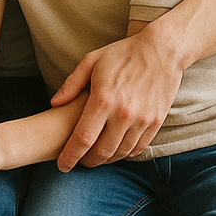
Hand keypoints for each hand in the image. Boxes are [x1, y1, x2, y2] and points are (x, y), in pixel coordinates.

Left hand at [51, 29, 180, 169]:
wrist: (161, 51)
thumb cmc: (122, 53)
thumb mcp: (91, 61)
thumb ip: (71, 84)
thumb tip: (54, 103)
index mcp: (102, 99)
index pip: (82, 138)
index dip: (70, 156)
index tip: (62, 165)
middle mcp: (123, 114)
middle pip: (101, 152)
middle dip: (86, 162)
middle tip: (78, 162)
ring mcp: (142, 120)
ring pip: (120, 153)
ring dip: (105, 160)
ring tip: (94, 158)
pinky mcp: (156, 122)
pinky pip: (138, 148)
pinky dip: (125, 154)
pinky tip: (115, 151)